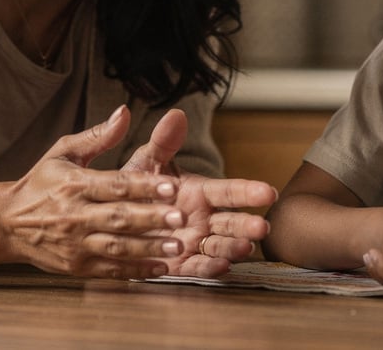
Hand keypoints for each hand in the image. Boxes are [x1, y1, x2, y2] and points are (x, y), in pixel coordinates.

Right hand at [0, 105, 188, 279]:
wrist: (6, 224)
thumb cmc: (41, 183)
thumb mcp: (62, 152)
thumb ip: (97, 136)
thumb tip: (124, 113)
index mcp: (75, 184)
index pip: (114, 185)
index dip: (143, 185)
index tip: (171, 185)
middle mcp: (75, 215)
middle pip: (118, 217)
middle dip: (150, 218)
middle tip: (180, 217)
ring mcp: (75, 244)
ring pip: (116, 246)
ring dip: (148, 247)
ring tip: (176, 245)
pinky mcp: (76, 266)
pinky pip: (110, 270)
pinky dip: (135, 270)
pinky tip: (159, 268)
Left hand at [121, 108, 276, 277]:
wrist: (114, 217)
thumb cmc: (135, 186)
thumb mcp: (147, 161)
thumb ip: (164, 142)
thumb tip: (176, 115)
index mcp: (200, 192)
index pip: (229, 191)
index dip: (249, 192)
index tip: (269, 192)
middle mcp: (203, 218)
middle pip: (231, 222)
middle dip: (247, 225)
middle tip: (262, 226)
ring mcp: (194, 242)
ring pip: (220, 246)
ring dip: (234, 247)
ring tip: (246, 247)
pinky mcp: (180, 264)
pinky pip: (198, 267)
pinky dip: (210, 268)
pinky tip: (222, 266)